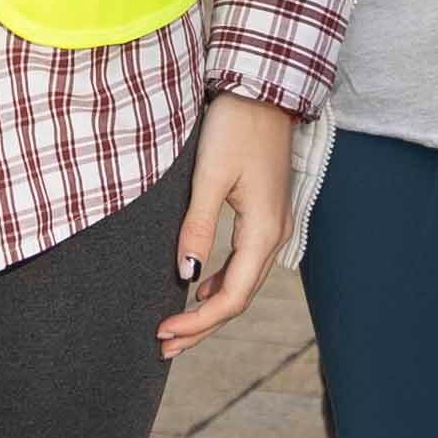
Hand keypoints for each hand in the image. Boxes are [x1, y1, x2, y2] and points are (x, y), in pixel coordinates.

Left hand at [162, 95, 299, 355]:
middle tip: (164, 346)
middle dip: (202, 326)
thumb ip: (197, 227)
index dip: (198, 323)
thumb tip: (184, 276)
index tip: (163, 332)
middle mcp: (274, 235)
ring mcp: (274, 225)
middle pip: (239, 298)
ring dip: (211, 308)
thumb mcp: (209, 176)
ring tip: (178, 327)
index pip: (231, 298)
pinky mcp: (266, 214)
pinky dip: (222, 283)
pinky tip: (200, 287)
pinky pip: (246, 262)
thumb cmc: (235, 126)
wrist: (264, 90)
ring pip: (243, 283)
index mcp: (263, 232)